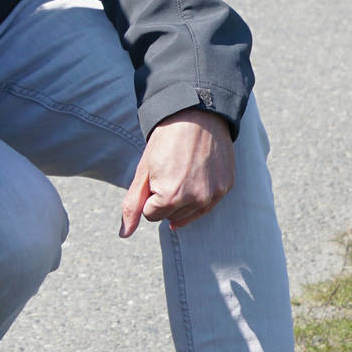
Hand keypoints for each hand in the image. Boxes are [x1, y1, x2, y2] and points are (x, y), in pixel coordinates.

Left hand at [120, 108, 235, 236]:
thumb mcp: (143, 172)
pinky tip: (196, 176)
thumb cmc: (165, 142)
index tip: (154, 176)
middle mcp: (196, 200)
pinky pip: (207, 205)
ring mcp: (214, 195)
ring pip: (189, 214)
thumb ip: (132, 205)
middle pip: (170, 217)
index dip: (149, 196)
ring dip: (183, 199)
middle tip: (169, 171)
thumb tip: (124, 234)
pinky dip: (199, 196)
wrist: (196, 116)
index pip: (151, 215)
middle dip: (165, 199)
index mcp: (171, 197)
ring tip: (182, 172)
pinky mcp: (226, 187)